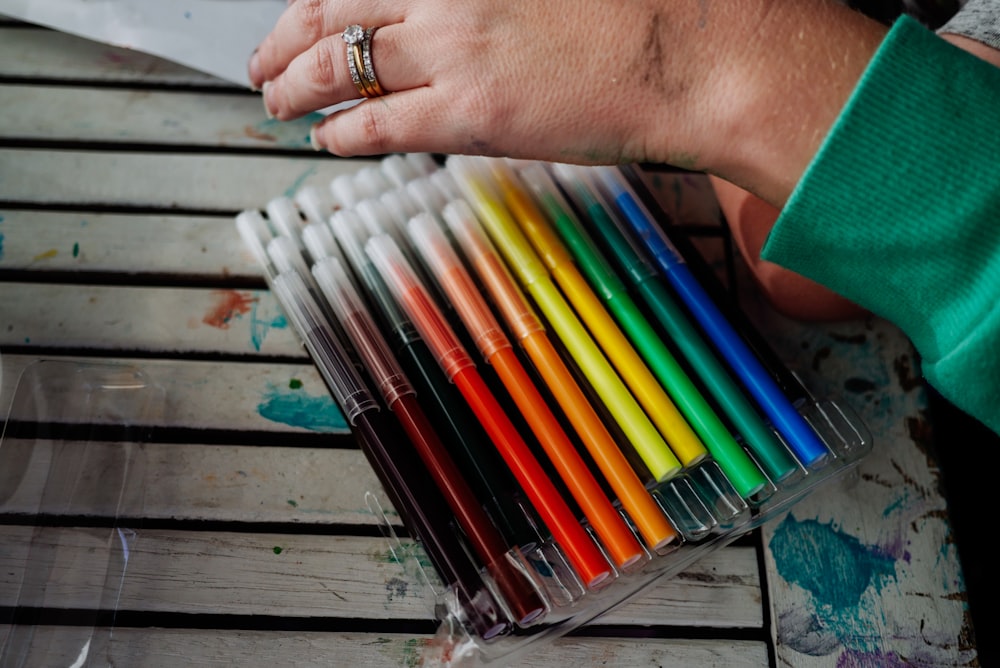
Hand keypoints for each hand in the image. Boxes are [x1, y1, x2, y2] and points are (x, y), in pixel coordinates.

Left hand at [249, 0, 723, 164]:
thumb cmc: (638, 13)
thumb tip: (433, 13)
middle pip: (331, 8)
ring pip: (342, 64)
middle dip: (283, 40)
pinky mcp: (470, 112)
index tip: (297, 13)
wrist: (691, 59)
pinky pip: (381, 123)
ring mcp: (454, 50)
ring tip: (276, 102)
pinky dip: (342, 131)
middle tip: (263, 63)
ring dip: (296, 86)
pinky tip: (325, 137)